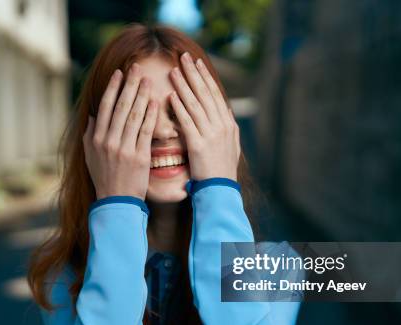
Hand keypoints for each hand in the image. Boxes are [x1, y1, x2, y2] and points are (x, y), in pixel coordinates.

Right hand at [83, 63, 157, 199]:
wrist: (117, 202)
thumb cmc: (105, 178)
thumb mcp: (90, 156)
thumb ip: (90, 134)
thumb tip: (93, 115)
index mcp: (96, 139)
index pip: (105, 107)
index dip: (113, 88)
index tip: (120, 72)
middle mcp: (108, 141)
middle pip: (120, 106)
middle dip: (129, 85)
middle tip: (137, 68)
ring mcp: (123, 149)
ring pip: (133, 116)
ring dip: (141, 95)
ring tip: (148, 80)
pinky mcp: (139, 157)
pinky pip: (145, 131)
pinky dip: (150, 115)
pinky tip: (156, 102)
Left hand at [168, 52, 239, 180]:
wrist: (220, 190)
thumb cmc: (221, 170)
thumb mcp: (230, 145)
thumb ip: (227, 126)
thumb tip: (225, 109)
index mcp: (228, 124)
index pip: (215, 94)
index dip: (205, 77)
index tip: (197, 63)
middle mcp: (221, 126)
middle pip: (206, 94)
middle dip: (194, 74)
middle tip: (184, 57)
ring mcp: (211, 135)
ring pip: (196, 104)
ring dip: (184, 86)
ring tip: (173, 71)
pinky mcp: (199, 145)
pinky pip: (187, 122)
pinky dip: (179, 108)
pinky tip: (170, 96)